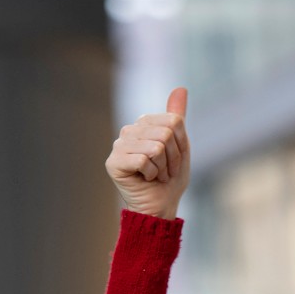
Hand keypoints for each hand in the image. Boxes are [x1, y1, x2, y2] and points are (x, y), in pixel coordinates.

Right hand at [105, 87, 190, 219]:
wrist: (160, 205)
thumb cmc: (170, 177)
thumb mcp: (180, 144)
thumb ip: (177, 115)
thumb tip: (181, 87)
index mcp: (145, 123)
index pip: (174, 121)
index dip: (181, 144)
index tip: (175, 159)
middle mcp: (129, 130)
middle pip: (166, 134)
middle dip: (173, 158)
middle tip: (165, 171)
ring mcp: (119, 145)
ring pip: (156, 147)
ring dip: (163, 168)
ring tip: (156, 175)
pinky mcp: (113, 161)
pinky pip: (144, 160)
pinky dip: (152, 174)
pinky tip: (145, 179)